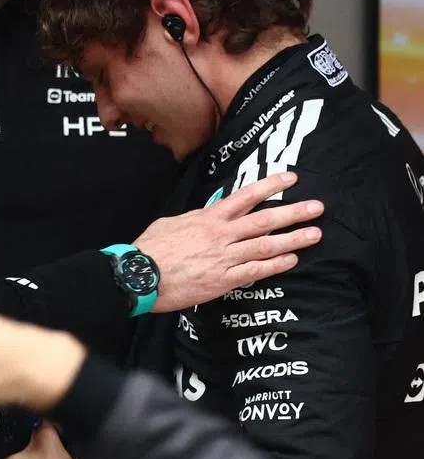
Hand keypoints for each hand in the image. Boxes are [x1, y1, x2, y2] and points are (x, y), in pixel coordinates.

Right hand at [136, 171, 322, 312]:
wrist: (140, 276)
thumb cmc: (151, 249)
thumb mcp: (171, 223)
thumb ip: (195, 218)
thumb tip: (209, 213)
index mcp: (207, 218)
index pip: (245, 196)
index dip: (270, 186)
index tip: (291, 178)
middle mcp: (220, 235)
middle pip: (264, 221)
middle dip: (293, 213)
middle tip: (317, 207)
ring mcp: (224, 258)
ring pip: (266, 246)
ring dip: (293, 239)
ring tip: (315, 234)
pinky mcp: (223, 280)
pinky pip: (256, 272)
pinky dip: (275, 266)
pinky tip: (292, 261)